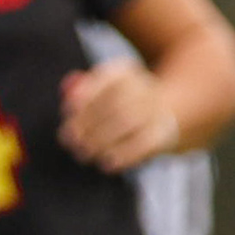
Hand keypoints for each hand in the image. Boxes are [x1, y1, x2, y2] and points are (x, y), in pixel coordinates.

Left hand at [59, 60, 180, 172]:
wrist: (167, 115)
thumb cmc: (120, 103)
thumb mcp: (101, 92)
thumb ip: (82, 92)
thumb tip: (66, 94)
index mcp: (125, 71)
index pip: (105, 78)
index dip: (86, 93)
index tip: (68, 110)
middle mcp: (144, 86)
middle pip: (113, 103)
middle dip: (88, 123)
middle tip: (69, 140)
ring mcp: (157, 110)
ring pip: (127, 122)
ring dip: (101, 140)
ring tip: (83, 153)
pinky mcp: (164, 134)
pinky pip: (144, 143)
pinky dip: (123, 154)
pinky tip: (106, 163)